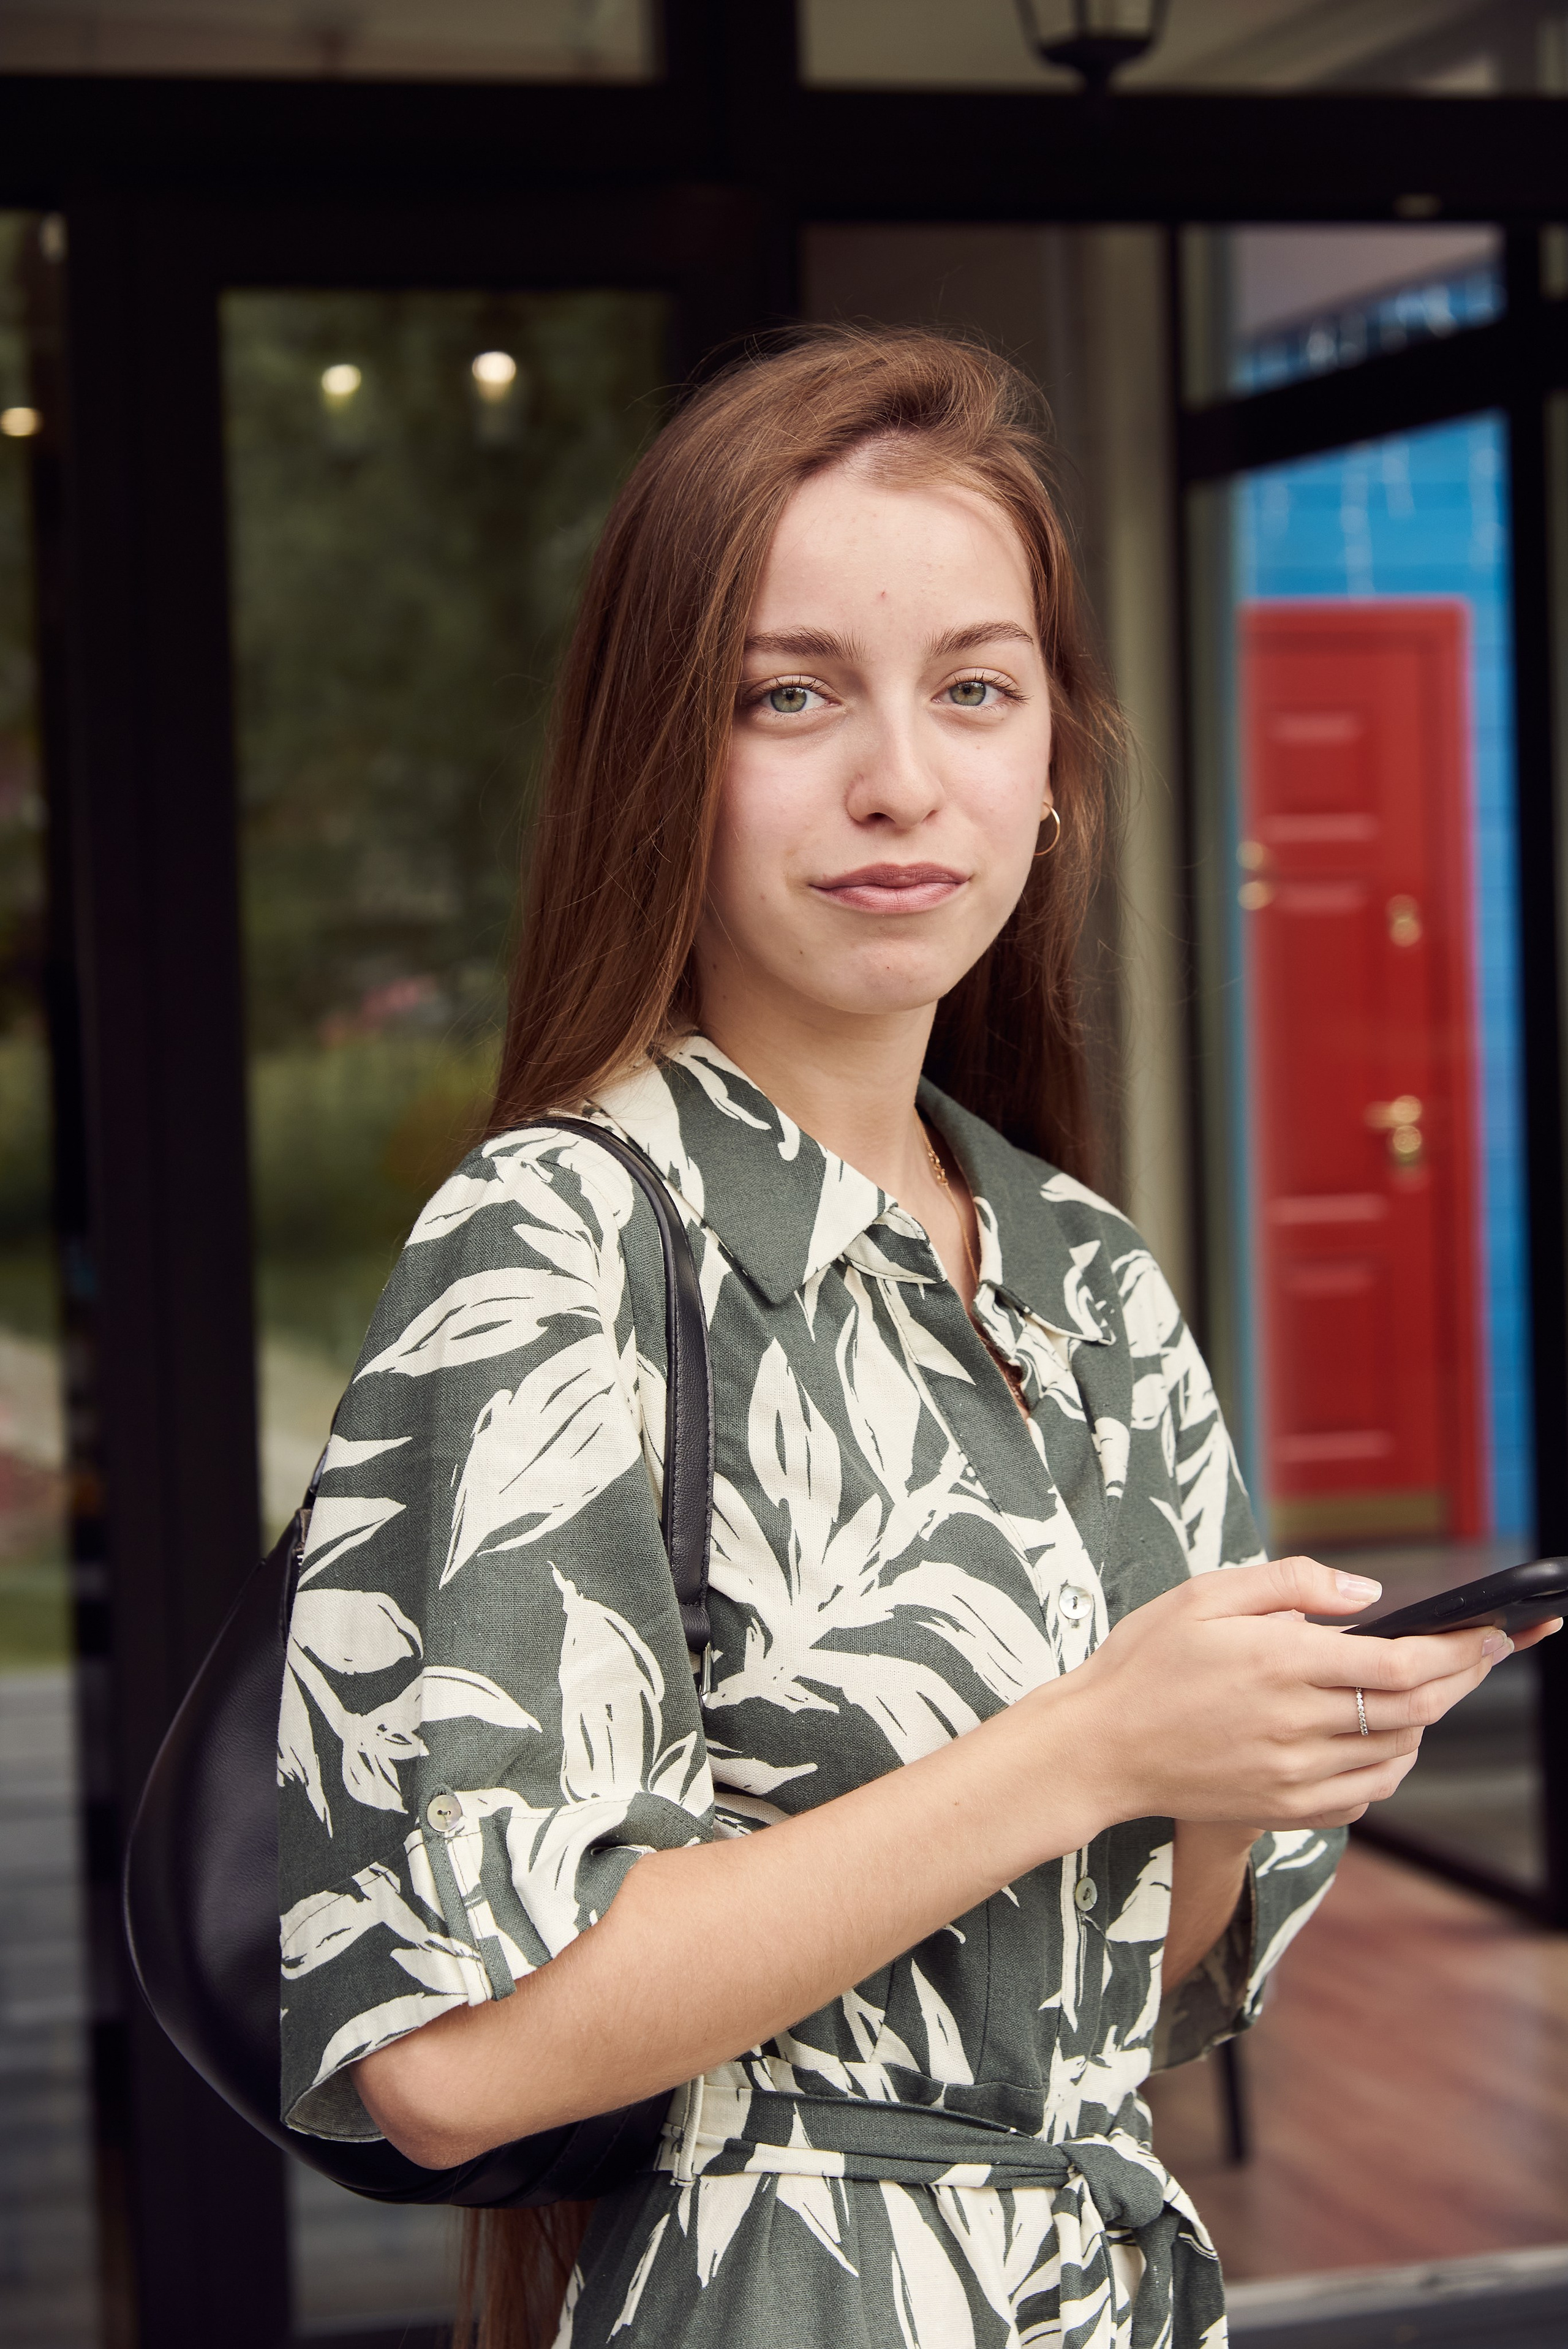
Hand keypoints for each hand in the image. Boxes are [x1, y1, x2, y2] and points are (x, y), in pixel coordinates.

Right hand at [1061, 1555, 1556, 1834]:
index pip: (1401, 1664)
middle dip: (1461, 1679)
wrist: (1097, 1748)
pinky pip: (1366, 1795)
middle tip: (1482, 1654)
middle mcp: (1294, 1724)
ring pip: (1398, 1755)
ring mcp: (1292, 1776)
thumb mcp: (1205, 1594)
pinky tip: (1380, 1739)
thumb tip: (1368, 1595)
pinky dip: (1391, 1766)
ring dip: (1427, 1723)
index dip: (1458, 1651)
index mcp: (1279, 1662)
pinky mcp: (1284, 1810)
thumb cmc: (1145, 1662)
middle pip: (1415, 1711)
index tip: (1491, 1633)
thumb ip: (1291, 1583)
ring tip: (1426, 1692)